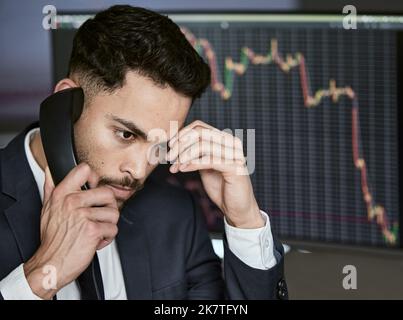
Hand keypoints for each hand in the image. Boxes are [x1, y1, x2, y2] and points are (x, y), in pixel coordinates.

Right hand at [23, 163, 118, 298]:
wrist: (51, 264)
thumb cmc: (52, 238)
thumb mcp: (47, 208)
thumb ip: (51, 188)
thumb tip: (51, 171)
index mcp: (62, 194)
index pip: (84, 170)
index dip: (94, 178)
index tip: (95, 188)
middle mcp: (72, 202)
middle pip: (107, 192)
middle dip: (109, 207)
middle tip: (101, 216)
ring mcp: (82, 216)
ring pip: (114, 212)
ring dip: (109, 225)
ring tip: (97, 230)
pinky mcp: (92, 230)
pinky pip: (113, 229)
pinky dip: (108, 238)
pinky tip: (96, 240)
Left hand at [166, 120, 263, 228]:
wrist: (237, 208)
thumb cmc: (221, 187)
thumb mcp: (205, 166)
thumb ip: (196, 154)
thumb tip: (175, 145)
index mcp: (224, 139)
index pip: (200, 126)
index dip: (182, 133)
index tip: (170, 146)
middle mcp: (231, 143)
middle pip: (200, 133)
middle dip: (181, 144)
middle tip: (169, 157)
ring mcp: (234, 154)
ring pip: (203, 145)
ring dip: (185, 155)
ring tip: (176, 166)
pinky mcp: (235, 168)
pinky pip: (209, 160)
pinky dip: (193, 163)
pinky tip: (183, 169)